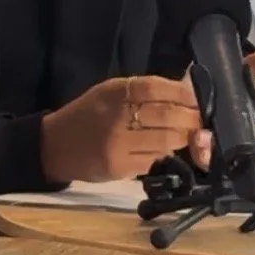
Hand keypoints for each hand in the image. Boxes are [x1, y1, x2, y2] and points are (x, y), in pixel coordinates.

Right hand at [40, 76, 204, 185]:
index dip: (184, 94)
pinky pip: (153, 160)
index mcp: (114, 92)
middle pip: (166, 115)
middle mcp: (116, 116)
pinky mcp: (118, 167)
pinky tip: (166, 151)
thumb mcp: (109, 93)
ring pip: (165, 141)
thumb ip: (143, 92)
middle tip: (201, 121)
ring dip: (182, 139)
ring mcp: (117, 144)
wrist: (54, 146)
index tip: (199, 99)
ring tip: (188, 136)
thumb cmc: (87, 115)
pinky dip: (164, 155)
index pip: (157, 88)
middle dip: (190, 119)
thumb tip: (186, 92)